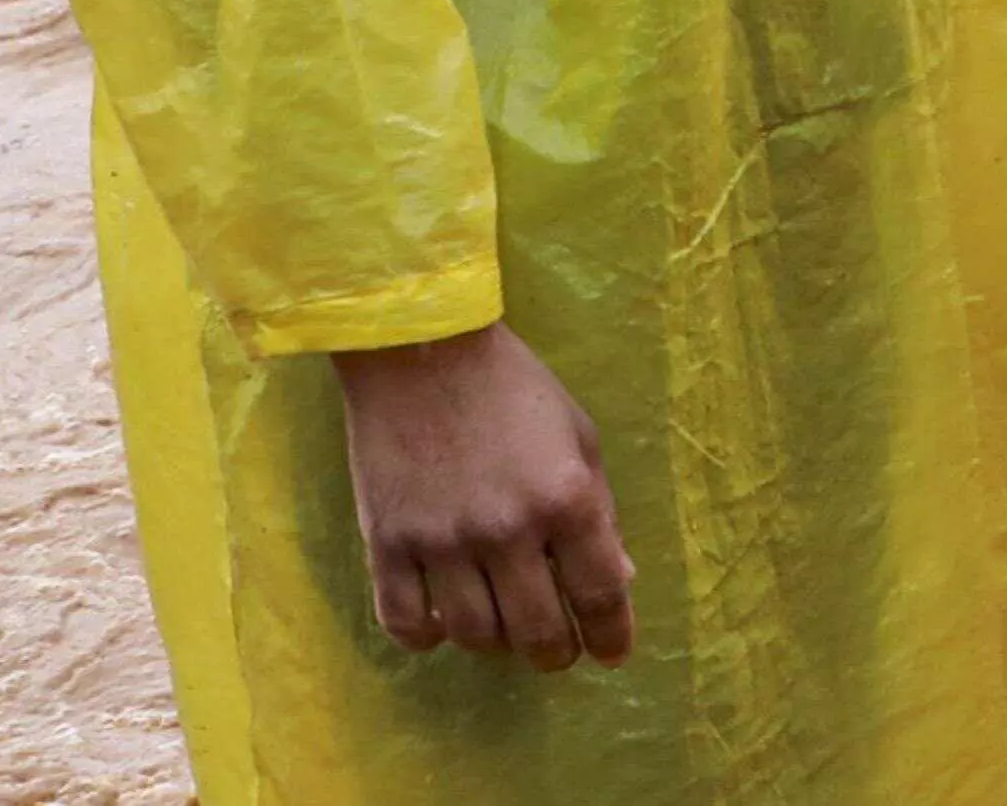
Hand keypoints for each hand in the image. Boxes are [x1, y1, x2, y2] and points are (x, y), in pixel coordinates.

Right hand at [333, 322, 636, 668]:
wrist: (421, 352)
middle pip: (536, 631)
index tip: (612, 654)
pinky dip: (428, 636)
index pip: (598, 593)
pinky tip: (444, 620)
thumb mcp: (578, 438)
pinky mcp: (386, 544)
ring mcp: (442, 542)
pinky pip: (406, 623)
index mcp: (565, 499)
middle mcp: (506, 530)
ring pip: (473, 635)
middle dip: (555, 653)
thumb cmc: (513, 389)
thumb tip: (620, 579)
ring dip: (495, 642)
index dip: (610, 635)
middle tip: (558, 650)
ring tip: (503, 625)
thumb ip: (600, 512)